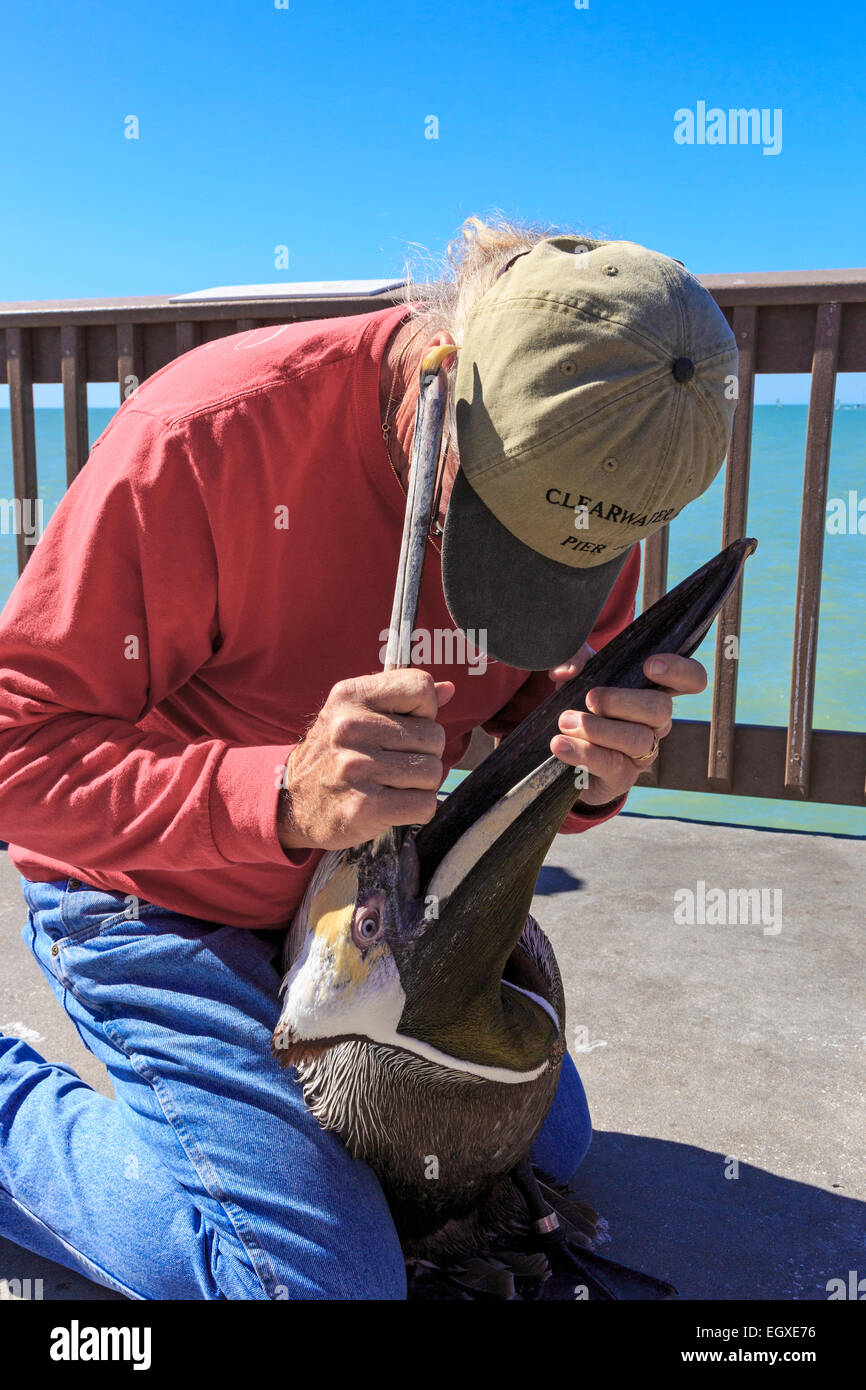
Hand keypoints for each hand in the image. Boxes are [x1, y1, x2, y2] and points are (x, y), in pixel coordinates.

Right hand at [278, 671, 454, 850]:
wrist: (292, 800)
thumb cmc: (335, 753)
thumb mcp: (357, 712)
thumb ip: (403, 697)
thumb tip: (450, 689)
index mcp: (351, 695)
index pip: (421, 688)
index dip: (423, 711)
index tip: (403, 725)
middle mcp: (350, 727)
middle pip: (434, 735)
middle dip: (424, 753)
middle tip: (394, 762)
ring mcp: (356, 768)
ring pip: (433, 771)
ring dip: (420, 783)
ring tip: (392, 783)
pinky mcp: (364, 807)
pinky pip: (425, 804)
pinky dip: (417, 808)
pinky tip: (393, 803)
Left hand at [547, 648, 706, 807]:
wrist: (563, 753)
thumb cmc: (580, 705)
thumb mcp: (577, 676)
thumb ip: (574, 660)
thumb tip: (568, 669)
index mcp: (653, 692)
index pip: (691, 680)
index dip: (681, 671)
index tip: (650, 665)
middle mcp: (656, 723)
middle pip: (661, 708)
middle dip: (622, 700)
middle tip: (590, 698)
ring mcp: (643, 753)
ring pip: (637, 739)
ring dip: (598, 728)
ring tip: (566, 721)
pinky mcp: (622, 777)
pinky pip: (611, 764)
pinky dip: (583, 752)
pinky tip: (559, 744)